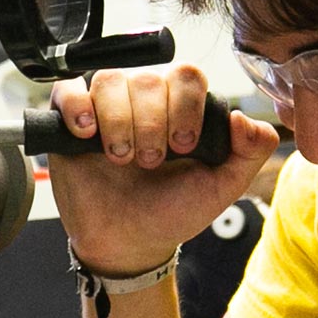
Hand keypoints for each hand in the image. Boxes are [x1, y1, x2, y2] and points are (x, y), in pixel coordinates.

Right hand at [43, 65, 277, 274]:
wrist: (129, 241)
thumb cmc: (173, 210)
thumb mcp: (222, 186)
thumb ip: (249, 150)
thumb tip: (245, 119)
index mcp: (181, 104)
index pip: (186, 76)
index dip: (185, 107)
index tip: (183, 146)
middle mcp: (143, 97)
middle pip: (147, 79)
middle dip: (151, 124)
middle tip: (149, 162)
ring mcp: (105, 104)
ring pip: (109, 81)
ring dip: (118, 122)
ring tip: (120, 158)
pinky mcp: (69, 117)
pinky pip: (67, 90)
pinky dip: (77, 106)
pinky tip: (86, 134)